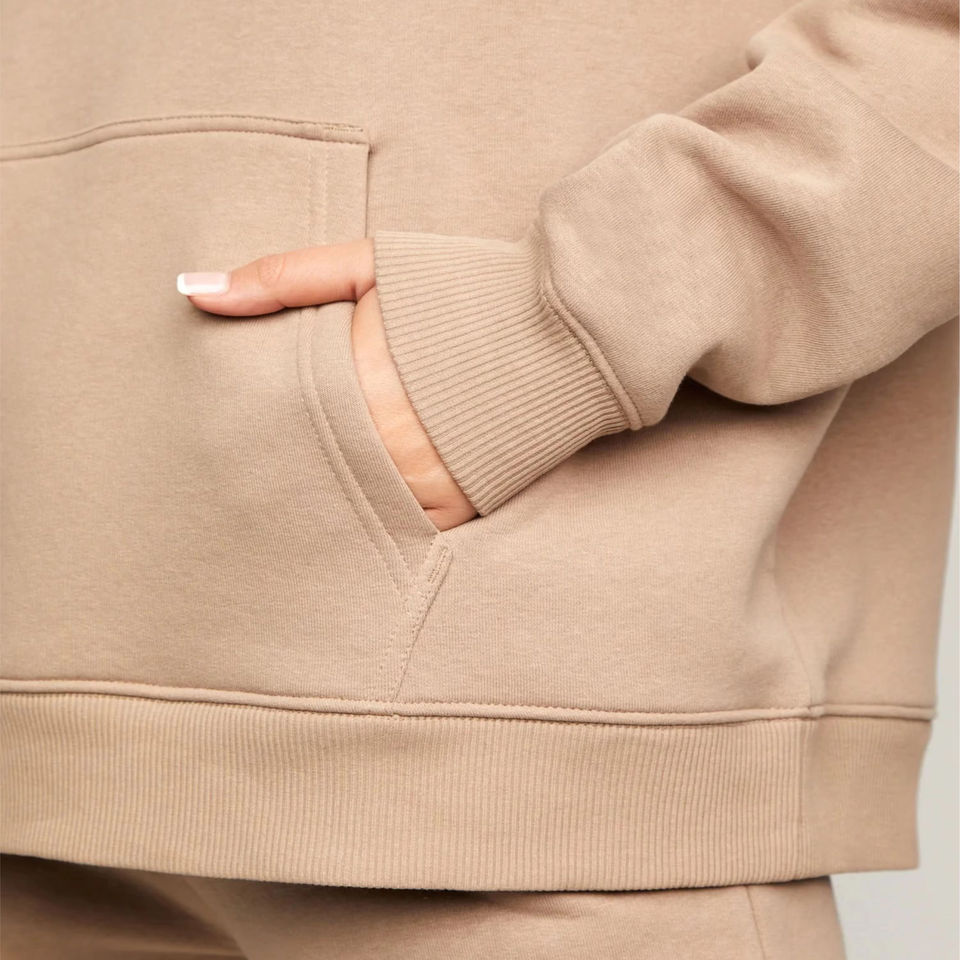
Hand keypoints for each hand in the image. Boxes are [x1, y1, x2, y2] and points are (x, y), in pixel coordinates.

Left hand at [178, 238, 477, 530]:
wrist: (563, 326)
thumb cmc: (463, 290)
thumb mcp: (369, 265)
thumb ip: (281, 277)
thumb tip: (194, 290)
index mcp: (349, 387)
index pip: (271, 431)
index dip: (246, 441)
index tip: (230, 447)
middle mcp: (383, 445)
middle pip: (304, 480)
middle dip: (283, 477)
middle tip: (249, 486)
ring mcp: (423, 483)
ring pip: (349, 513)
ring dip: (331, 503)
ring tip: (317, 489)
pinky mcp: (459, 507)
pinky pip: (403, 531)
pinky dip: (384, 520)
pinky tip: (371, 500)